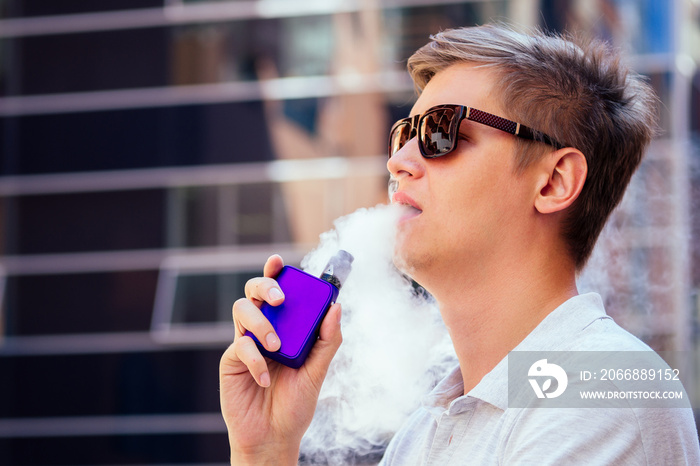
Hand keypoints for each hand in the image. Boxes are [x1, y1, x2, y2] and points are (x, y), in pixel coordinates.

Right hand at [220, 254, 342, 464]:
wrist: (274, 436)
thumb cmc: (295, 404)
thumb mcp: (318, 371)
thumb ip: (327, 340)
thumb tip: (336, 307)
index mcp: (284, 326)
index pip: (277, 292)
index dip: (273, 272)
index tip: (277, 261)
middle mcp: (262, 328)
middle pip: (253, 291)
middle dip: (265, 286)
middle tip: (280, 298)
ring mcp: (245, 342)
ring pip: (242, 310)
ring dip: (260, 322)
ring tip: (275, 346)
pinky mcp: (232, 360)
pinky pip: (240, 346)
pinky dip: (255, 359)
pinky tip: (266, 378)